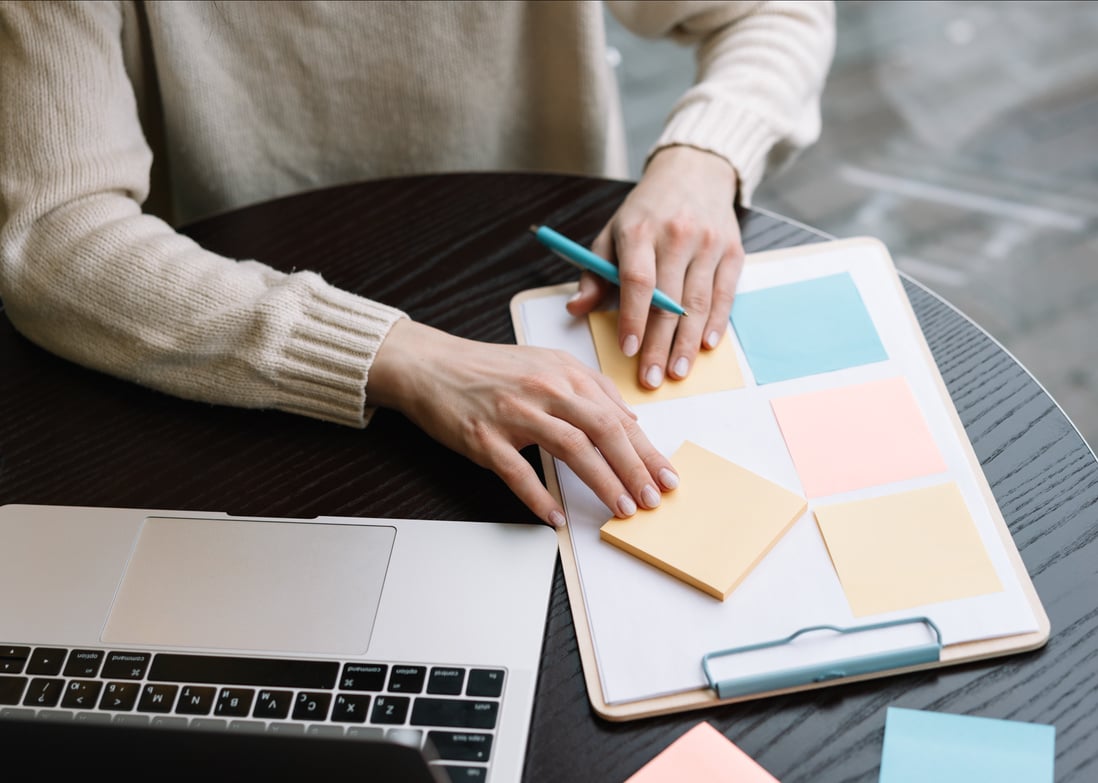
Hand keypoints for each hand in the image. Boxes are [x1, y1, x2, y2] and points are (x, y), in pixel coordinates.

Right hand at [367, 319, 679, 526]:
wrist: (432, 366)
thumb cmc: (490, 369)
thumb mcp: (546, 365)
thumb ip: (591, 388)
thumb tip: (629, 418)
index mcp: (564, 373)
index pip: (617, 415)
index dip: (646, 450)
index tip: (664, 475)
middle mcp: (544, 390)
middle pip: (603, 431)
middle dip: (634, 469)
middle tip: (650, 498)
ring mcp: (514, 414)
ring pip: (571, 450)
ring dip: (602, 483)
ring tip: (620, 509)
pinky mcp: (485, 438)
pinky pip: (518, 473)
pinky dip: (540, 498)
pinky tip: (556, 517)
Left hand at [566, 145, 743, 388]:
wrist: (694, 172)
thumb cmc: (646, 211)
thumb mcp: (612, 232)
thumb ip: (594, 272)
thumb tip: (575, 309)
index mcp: (640, 231)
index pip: (637, 281)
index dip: (632, 318)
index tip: (628, 350)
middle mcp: (677, 236)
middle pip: (668, 300)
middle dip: (659, 344)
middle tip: (652, 378)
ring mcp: (708, 244)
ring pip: (698, 302)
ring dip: (687, 342)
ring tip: (677, 371)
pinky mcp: (733, 251)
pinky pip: (724, 294)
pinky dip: (716, 322)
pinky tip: (705, 345)